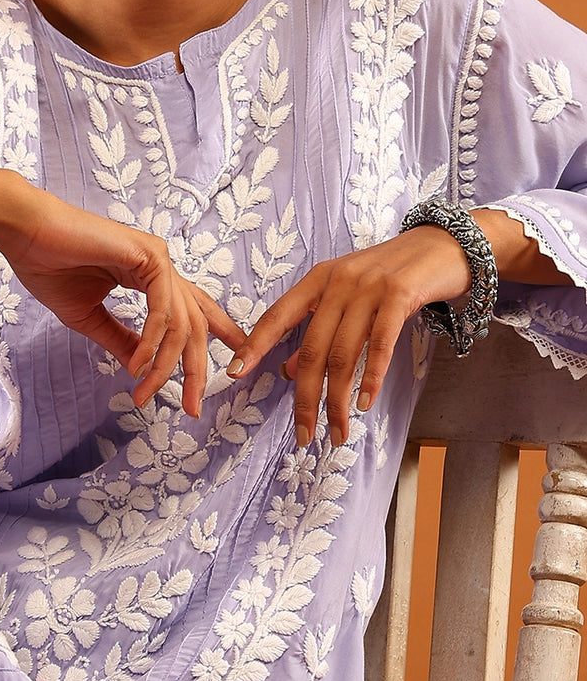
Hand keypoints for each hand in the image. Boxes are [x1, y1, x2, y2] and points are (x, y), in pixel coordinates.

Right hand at [0, 189, 245, 417]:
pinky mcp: (148, 255)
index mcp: (151, 277)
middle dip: (197, 369)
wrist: (25, 235)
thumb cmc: (50, 267)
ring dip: (166, 364)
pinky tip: (139, 364)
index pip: (193, 311)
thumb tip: (143, 369)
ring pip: (180, 322)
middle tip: (193, 407)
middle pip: (195, 324)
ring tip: (146, 392)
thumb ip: (120, 341)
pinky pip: (163, 309)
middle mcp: (161, 266)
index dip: (218, 337)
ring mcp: (158, 258)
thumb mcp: (90, 317)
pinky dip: (153, 341)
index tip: (234, 366)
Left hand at [225, 226, 471, 445]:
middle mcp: (338, 281)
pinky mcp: (400, 294)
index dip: (255, 345)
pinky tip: (364, 403)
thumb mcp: (349, 296)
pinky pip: (379, 344)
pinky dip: (370, 378)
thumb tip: (288, 371)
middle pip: (312, 349)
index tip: (236, 373)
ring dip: (338, 400)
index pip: (278, 315)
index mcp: (319, 279)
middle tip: (304, 435)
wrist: (444, 245)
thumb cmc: (393, 275)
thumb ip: (319, 329)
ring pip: (343, 354)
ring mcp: (369, 287)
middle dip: (305, 397)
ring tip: (338, 432)